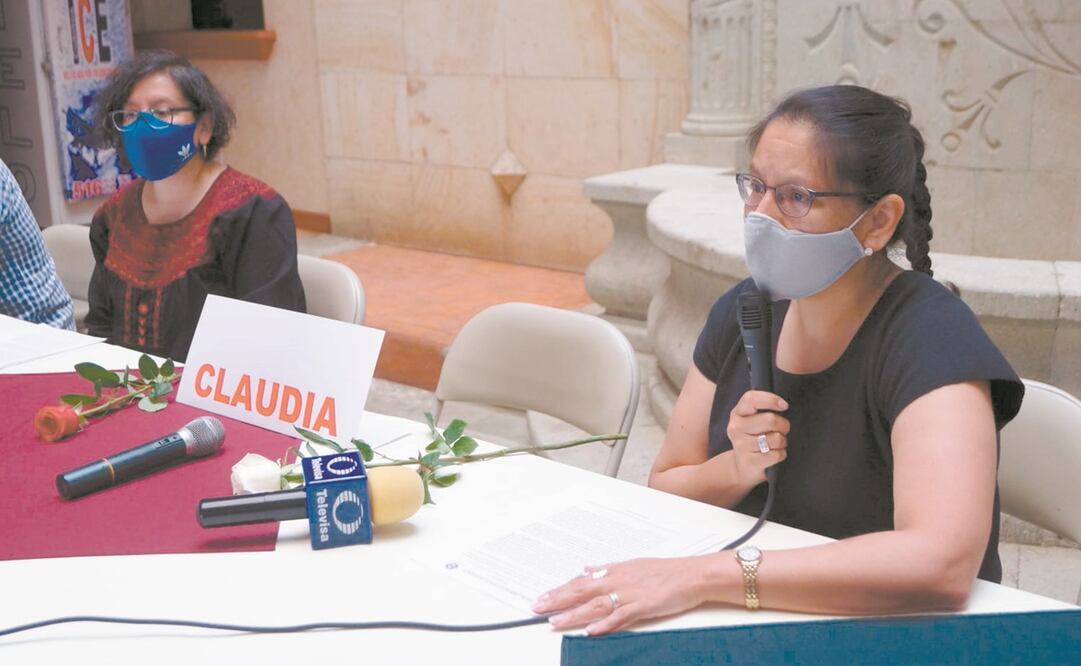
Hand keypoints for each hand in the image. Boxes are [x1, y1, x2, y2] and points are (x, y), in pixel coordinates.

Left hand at [532, 557, 708, 635]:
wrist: (692, 575)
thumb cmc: (665, 572)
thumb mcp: (632, 565)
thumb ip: (608, 569)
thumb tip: (587, 568)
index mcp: (615, 571)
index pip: (581, 581)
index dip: (560, 589)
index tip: (543, 597)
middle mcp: (619, 580)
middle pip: (582, 591)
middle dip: (558, 600)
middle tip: (537, 607)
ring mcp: (631, 594)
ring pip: (596, 605)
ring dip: (574, 614)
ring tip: (555, 622)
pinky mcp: (644, 606)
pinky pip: (621, 616)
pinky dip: (605, 624)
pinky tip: (591, 630)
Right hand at [727, 390, 788, 484]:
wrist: (743, 467)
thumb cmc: (754, 438)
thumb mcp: (752, 420)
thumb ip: (762, 410)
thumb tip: (783, 405)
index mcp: (737, 413)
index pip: (751, 399)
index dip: (770, 399)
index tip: (784, 406)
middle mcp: (735, 427)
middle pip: (770, 419)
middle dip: (783, 425)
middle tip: (782, 430)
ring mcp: (741, 445)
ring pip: (776, 438)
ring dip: (782, 442)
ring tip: (776, 444)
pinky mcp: (749, 462)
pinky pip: (776, 455)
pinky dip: (781, 455)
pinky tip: (773, 455)